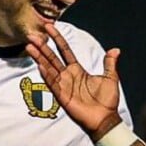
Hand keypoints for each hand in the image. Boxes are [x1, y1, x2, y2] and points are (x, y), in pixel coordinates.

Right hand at [25, 23, 121, 138]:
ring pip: (49, 68)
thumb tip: (115, 50)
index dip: (57, 39)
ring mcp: (64, 86)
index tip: (49, 26)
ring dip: (39, 57)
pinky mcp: (63, 97)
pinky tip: (40, 65)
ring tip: (30, 46)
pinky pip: (53, 84)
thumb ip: (109, 64)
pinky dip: (47, 75)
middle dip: (42, 46)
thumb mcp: (110, 78)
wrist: (106, 118)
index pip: (64, 50)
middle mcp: (68, 76)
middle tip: (32, 35)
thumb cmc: (107, 101)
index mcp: (77, 70)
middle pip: (52, 57)